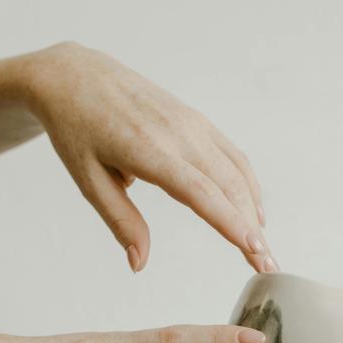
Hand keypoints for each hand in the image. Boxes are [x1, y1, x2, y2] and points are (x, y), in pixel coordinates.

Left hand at [21, 42, 274, 272]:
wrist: (75, 76)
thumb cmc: (76, 130)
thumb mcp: (88, 180)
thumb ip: (120, 222)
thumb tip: (139, 263)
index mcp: (146, 150)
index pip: (199, 192)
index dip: (230, 223)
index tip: (253, 250)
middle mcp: (177, 133)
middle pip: (228, 186)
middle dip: (251, 229)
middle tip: (267, 266)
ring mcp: (191, 123)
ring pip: (236, 173)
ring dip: (253, 211)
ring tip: (261, 248)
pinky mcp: (197, 119)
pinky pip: (232, 156)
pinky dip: (248, 185)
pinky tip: (253, 211)